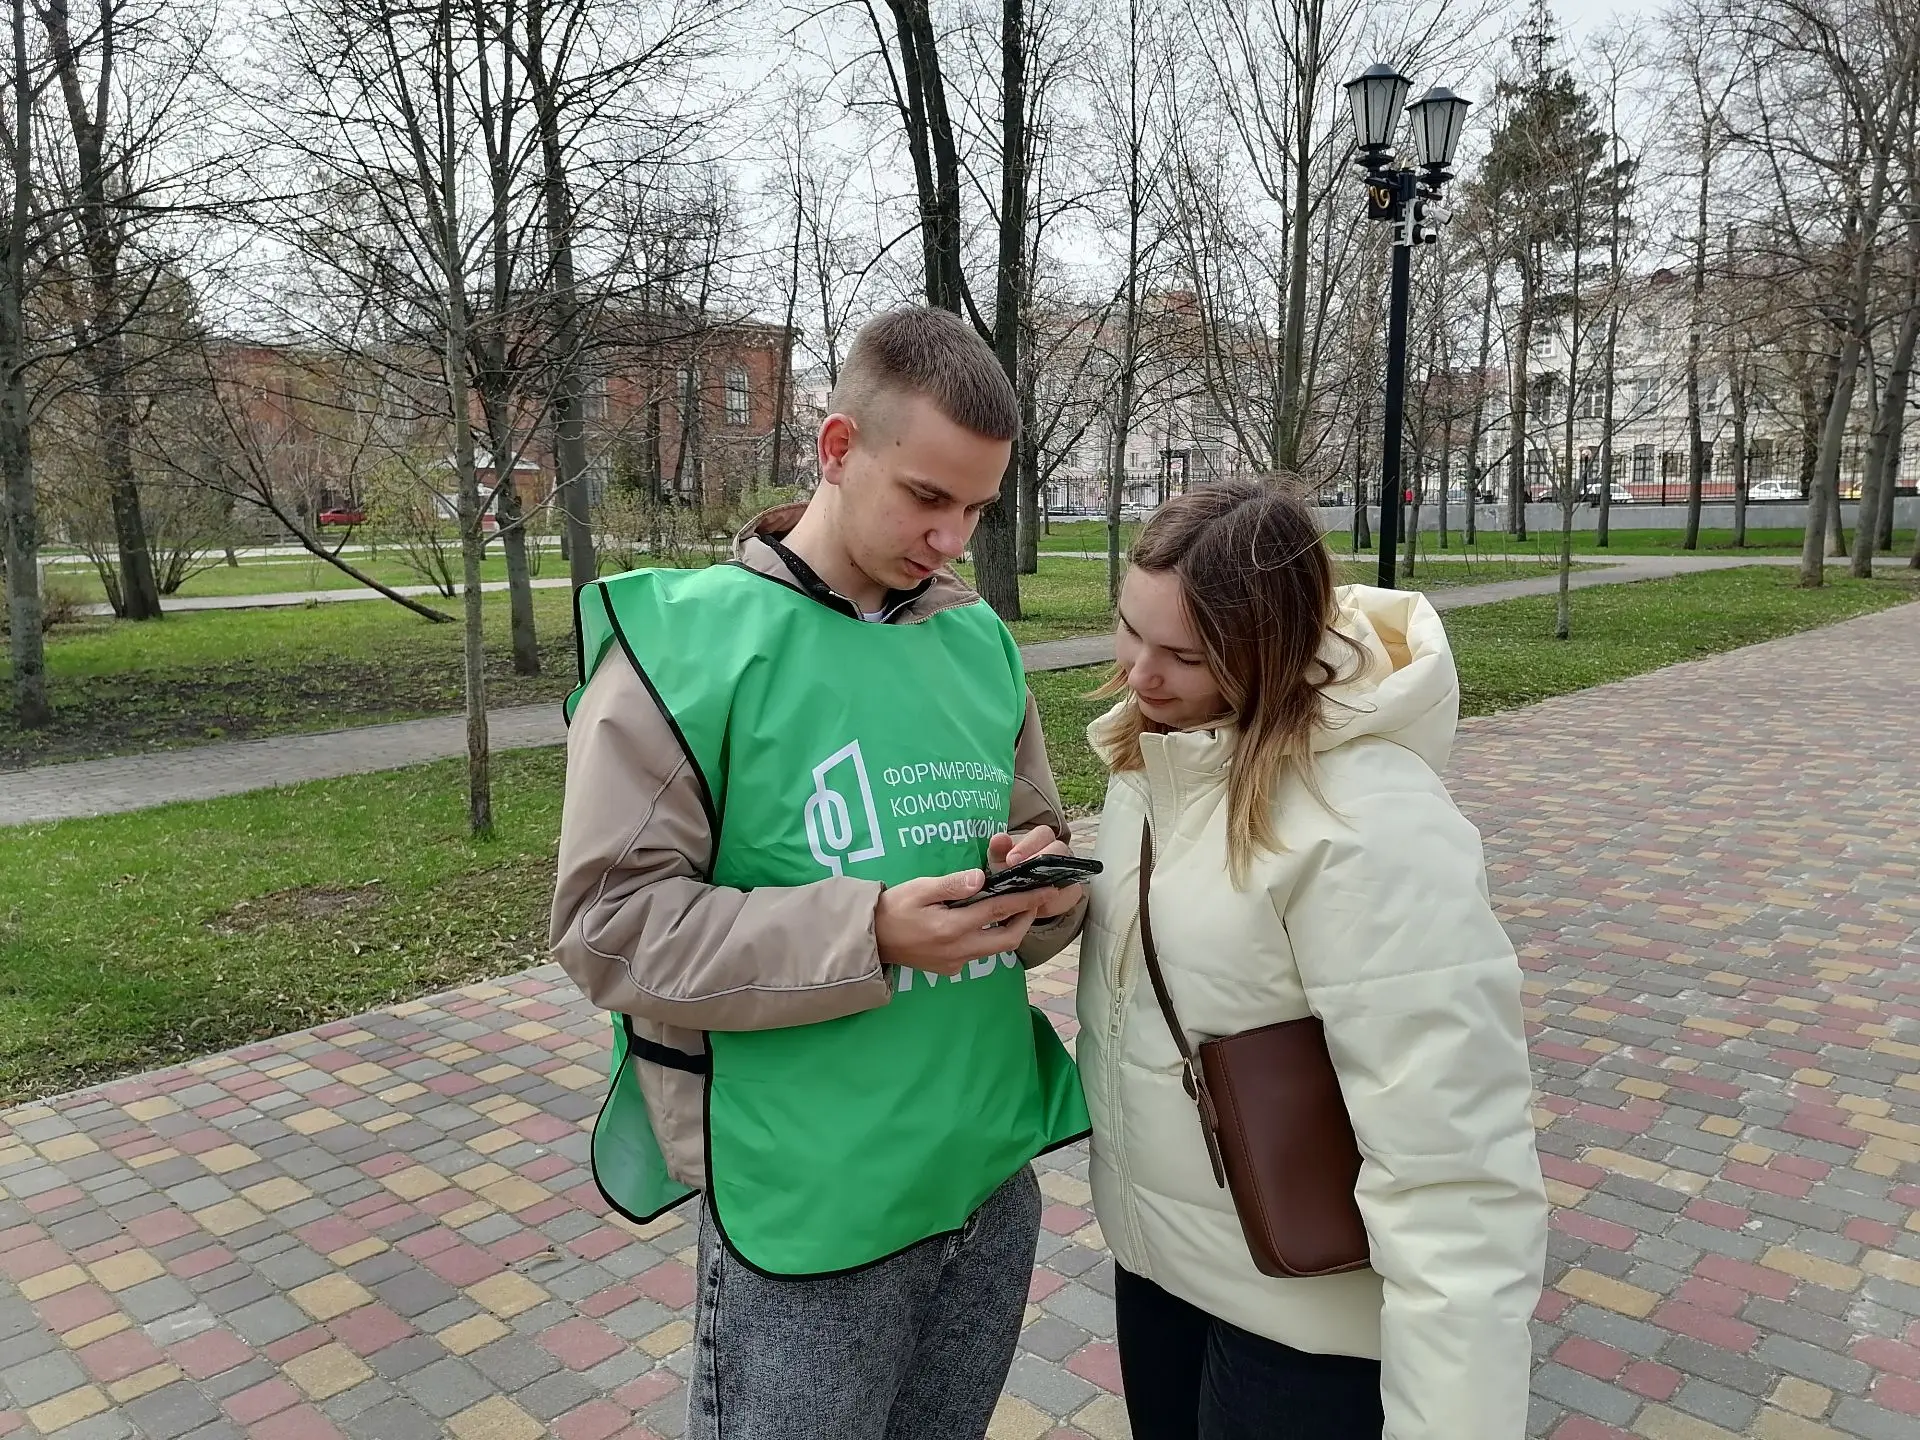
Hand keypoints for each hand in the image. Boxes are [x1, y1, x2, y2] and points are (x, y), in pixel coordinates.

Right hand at [875, 869, 1049, 976]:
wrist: (871, 939)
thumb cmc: (894, 907)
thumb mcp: (919, 888)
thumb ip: (952, 884)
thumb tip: (981, 878)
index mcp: (952, 927)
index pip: (999, 911)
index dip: (1026, 899)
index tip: (1047, 888)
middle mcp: (958, 950)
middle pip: (1007, 939)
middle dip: (1026, 919)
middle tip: (1035, 899)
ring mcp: (955, 963)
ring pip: (995, 949)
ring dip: (1010, 929)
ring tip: (1016, 907)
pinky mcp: (949, 968)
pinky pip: (979, 954)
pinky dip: (990, 938)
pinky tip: (986, 922)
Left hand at [988, 826, 1084, 921]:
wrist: (1018, 893)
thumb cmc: (1009, 870)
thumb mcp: (999, 860)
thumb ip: (998, 849)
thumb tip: (999, 838)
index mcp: (1041, 838)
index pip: (1043, 833)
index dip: (1028, 846)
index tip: (1011, 860)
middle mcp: (1059, 851)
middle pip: (1059, 849)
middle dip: (1040, 863)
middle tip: (1021, 876)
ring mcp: (1069, 870)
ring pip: (1068, 872)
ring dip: (1049, 886)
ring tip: (1028, 897)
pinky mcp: (1073, 891)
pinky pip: (1071, 894)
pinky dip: (1055, 903)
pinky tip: (1039, 908)